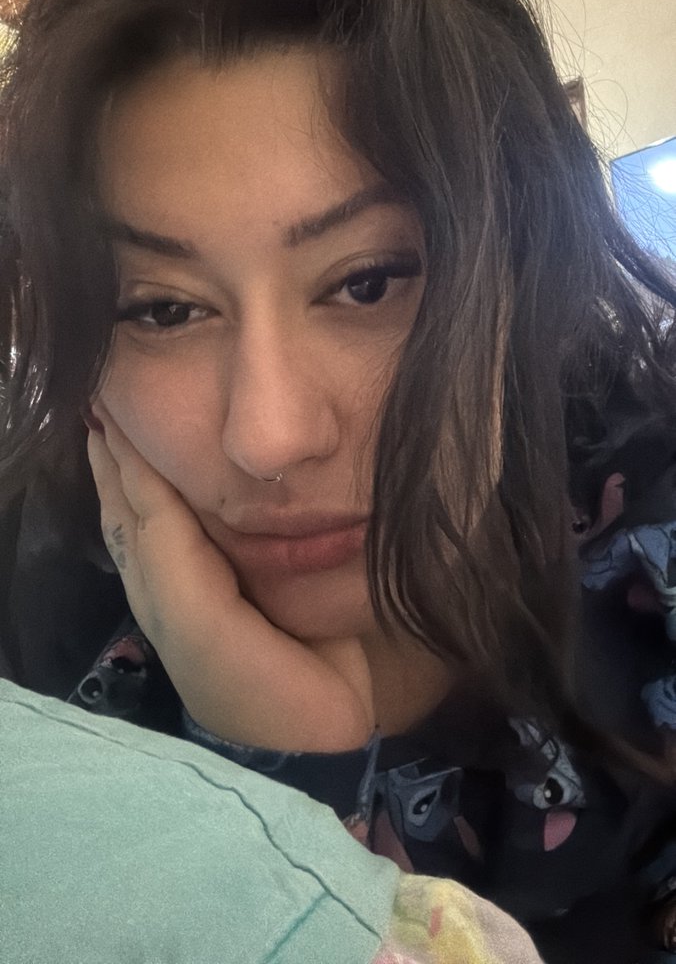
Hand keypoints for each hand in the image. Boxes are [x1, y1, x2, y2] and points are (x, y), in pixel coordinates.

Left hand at [86, 402, 374, 752]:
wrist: (313, 735)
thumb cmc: (244, 675)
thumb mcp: (193, 612)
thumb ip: (168, 542)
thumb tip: (149, 469)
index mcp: (158, 579)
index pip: (132, 500)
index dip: (120, 452)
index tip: (107, 398)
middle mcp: (184, 572)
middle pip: (144, 502)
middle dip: (125, 455)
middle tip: (114, 399)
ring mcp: (228, 574)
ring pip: (182, 508)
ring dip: (158, 468)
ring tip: (147, 423)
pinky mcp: (274, 576)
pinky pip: (233, 520)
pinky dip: (210, 490)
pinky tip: (220, 470)